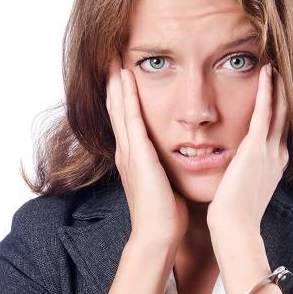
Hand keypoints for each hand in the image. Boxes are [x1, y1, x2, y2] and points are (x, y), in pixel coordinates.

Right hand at [105, 54, 188, 246]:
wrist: (158, 236)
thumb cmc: (165, 215)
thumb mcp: (165, 184)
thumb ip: (166, 169)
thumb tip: (181, 159)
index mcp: (134, 159)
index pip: (126, 120)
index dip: (123, 97)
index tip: (124, 74)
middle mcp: (127, 152)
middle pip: (117, 110)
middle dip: (115, 84)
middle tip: (112, 57)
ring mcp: (129, 153)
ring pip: (119, 109)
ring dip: (116, 83)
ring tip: (114, 59)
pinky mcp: (138, 155)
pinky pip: (130, 119)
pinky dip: (126, 97)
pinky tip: (124, 78)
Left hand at [206, 63, 288, 235]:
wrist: (234, 227)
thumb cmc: (233, 214)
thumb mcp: (243, 189)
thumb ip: (244, 172)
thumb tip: (236, 168)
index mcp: (274, 164)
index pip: (280, 128)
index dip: (281, 106)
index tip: (278, 86)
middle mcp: (277, 155)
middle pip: (286, 115)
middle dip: (284, 91)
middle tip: (283, 66)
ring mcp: (269, 151)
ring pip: (279, 109)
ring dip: (278, 85)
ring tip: (277, 62)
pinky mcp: (256, 149)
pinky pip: (265, 113)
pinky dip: (267, 91)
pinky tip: (267, 72)